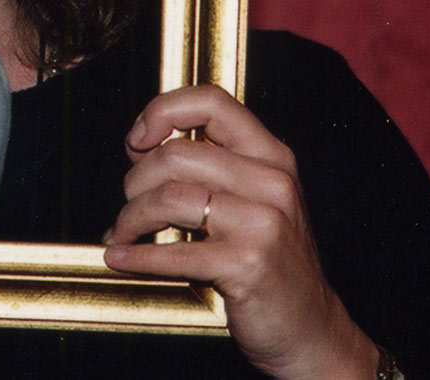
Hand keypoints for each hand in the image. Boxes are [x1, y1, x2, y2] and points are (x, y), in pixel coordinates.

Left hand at [102, 85, 377, 379]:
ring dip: (130, 218)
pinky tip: (120, 257)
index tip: (137, 139)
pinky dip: (136, 255)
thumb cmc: (268, 259)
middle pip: (176, 154)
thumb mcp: (252, 199)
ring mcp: (264, 223)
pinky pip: (174, 251)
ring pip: (168, 198)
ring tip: (122, 233)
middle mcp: (272, 182)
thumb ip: (207, 165)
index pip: (212, 102)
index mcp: (271, 156)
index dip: (162, 111)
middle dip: (135, 180)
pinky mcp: (249, 265)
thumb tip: (139, 144)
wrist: (310, 327)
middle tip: (128, 204)